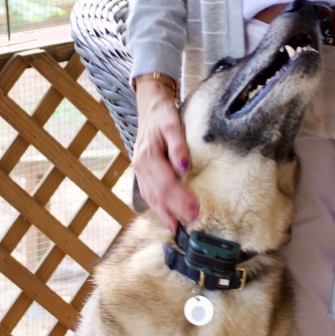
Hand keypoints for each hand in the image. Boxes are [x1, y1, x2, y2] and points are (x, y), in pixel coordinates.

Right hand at [132, 80, 197, 232]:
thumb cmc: (163, 116)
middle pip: (159, 194)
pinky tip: (167, 218)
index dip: (180, 198)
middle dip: (176, 209)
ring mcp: (139, 171)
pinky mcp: (142, 173)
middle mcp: (141, 166)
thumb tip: (184, 167)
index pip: (166, 183)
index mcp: (148, 156)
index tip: (195, 209)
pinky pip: (148, 194)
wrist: (150, 108)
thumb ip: (178, 146)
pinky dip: (157, 208)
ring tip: (179, 227)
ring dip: (165, 213)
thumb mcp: (172, 124)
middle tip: (193, 219)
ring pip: (151, 197)